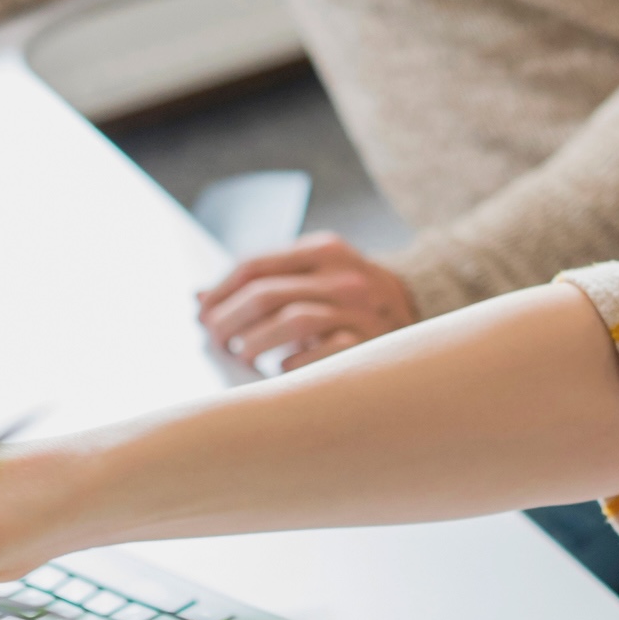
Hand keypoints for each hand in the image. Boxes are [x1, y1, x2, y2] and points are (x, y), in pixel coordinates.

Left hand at [197, 234, 415, 371]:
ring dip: (255, 343)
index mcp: (322, 250)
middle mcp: (343, 276)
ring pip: (292, 321)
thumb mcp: (312, 275)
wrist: (420, 310)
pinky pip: (324, 354)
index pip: (254, 266)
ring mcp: (360, 310)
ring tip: (242, 357)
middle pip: (266, 294)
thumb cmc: (350, 297)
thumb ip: (263, 281)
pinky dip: (295, 363)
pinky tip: (282, 369)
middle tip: (213, 340)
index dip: (220, 292)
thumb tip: (198, 300)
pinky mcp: (372, 344)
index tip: (201, 314)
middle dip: (228, 320)